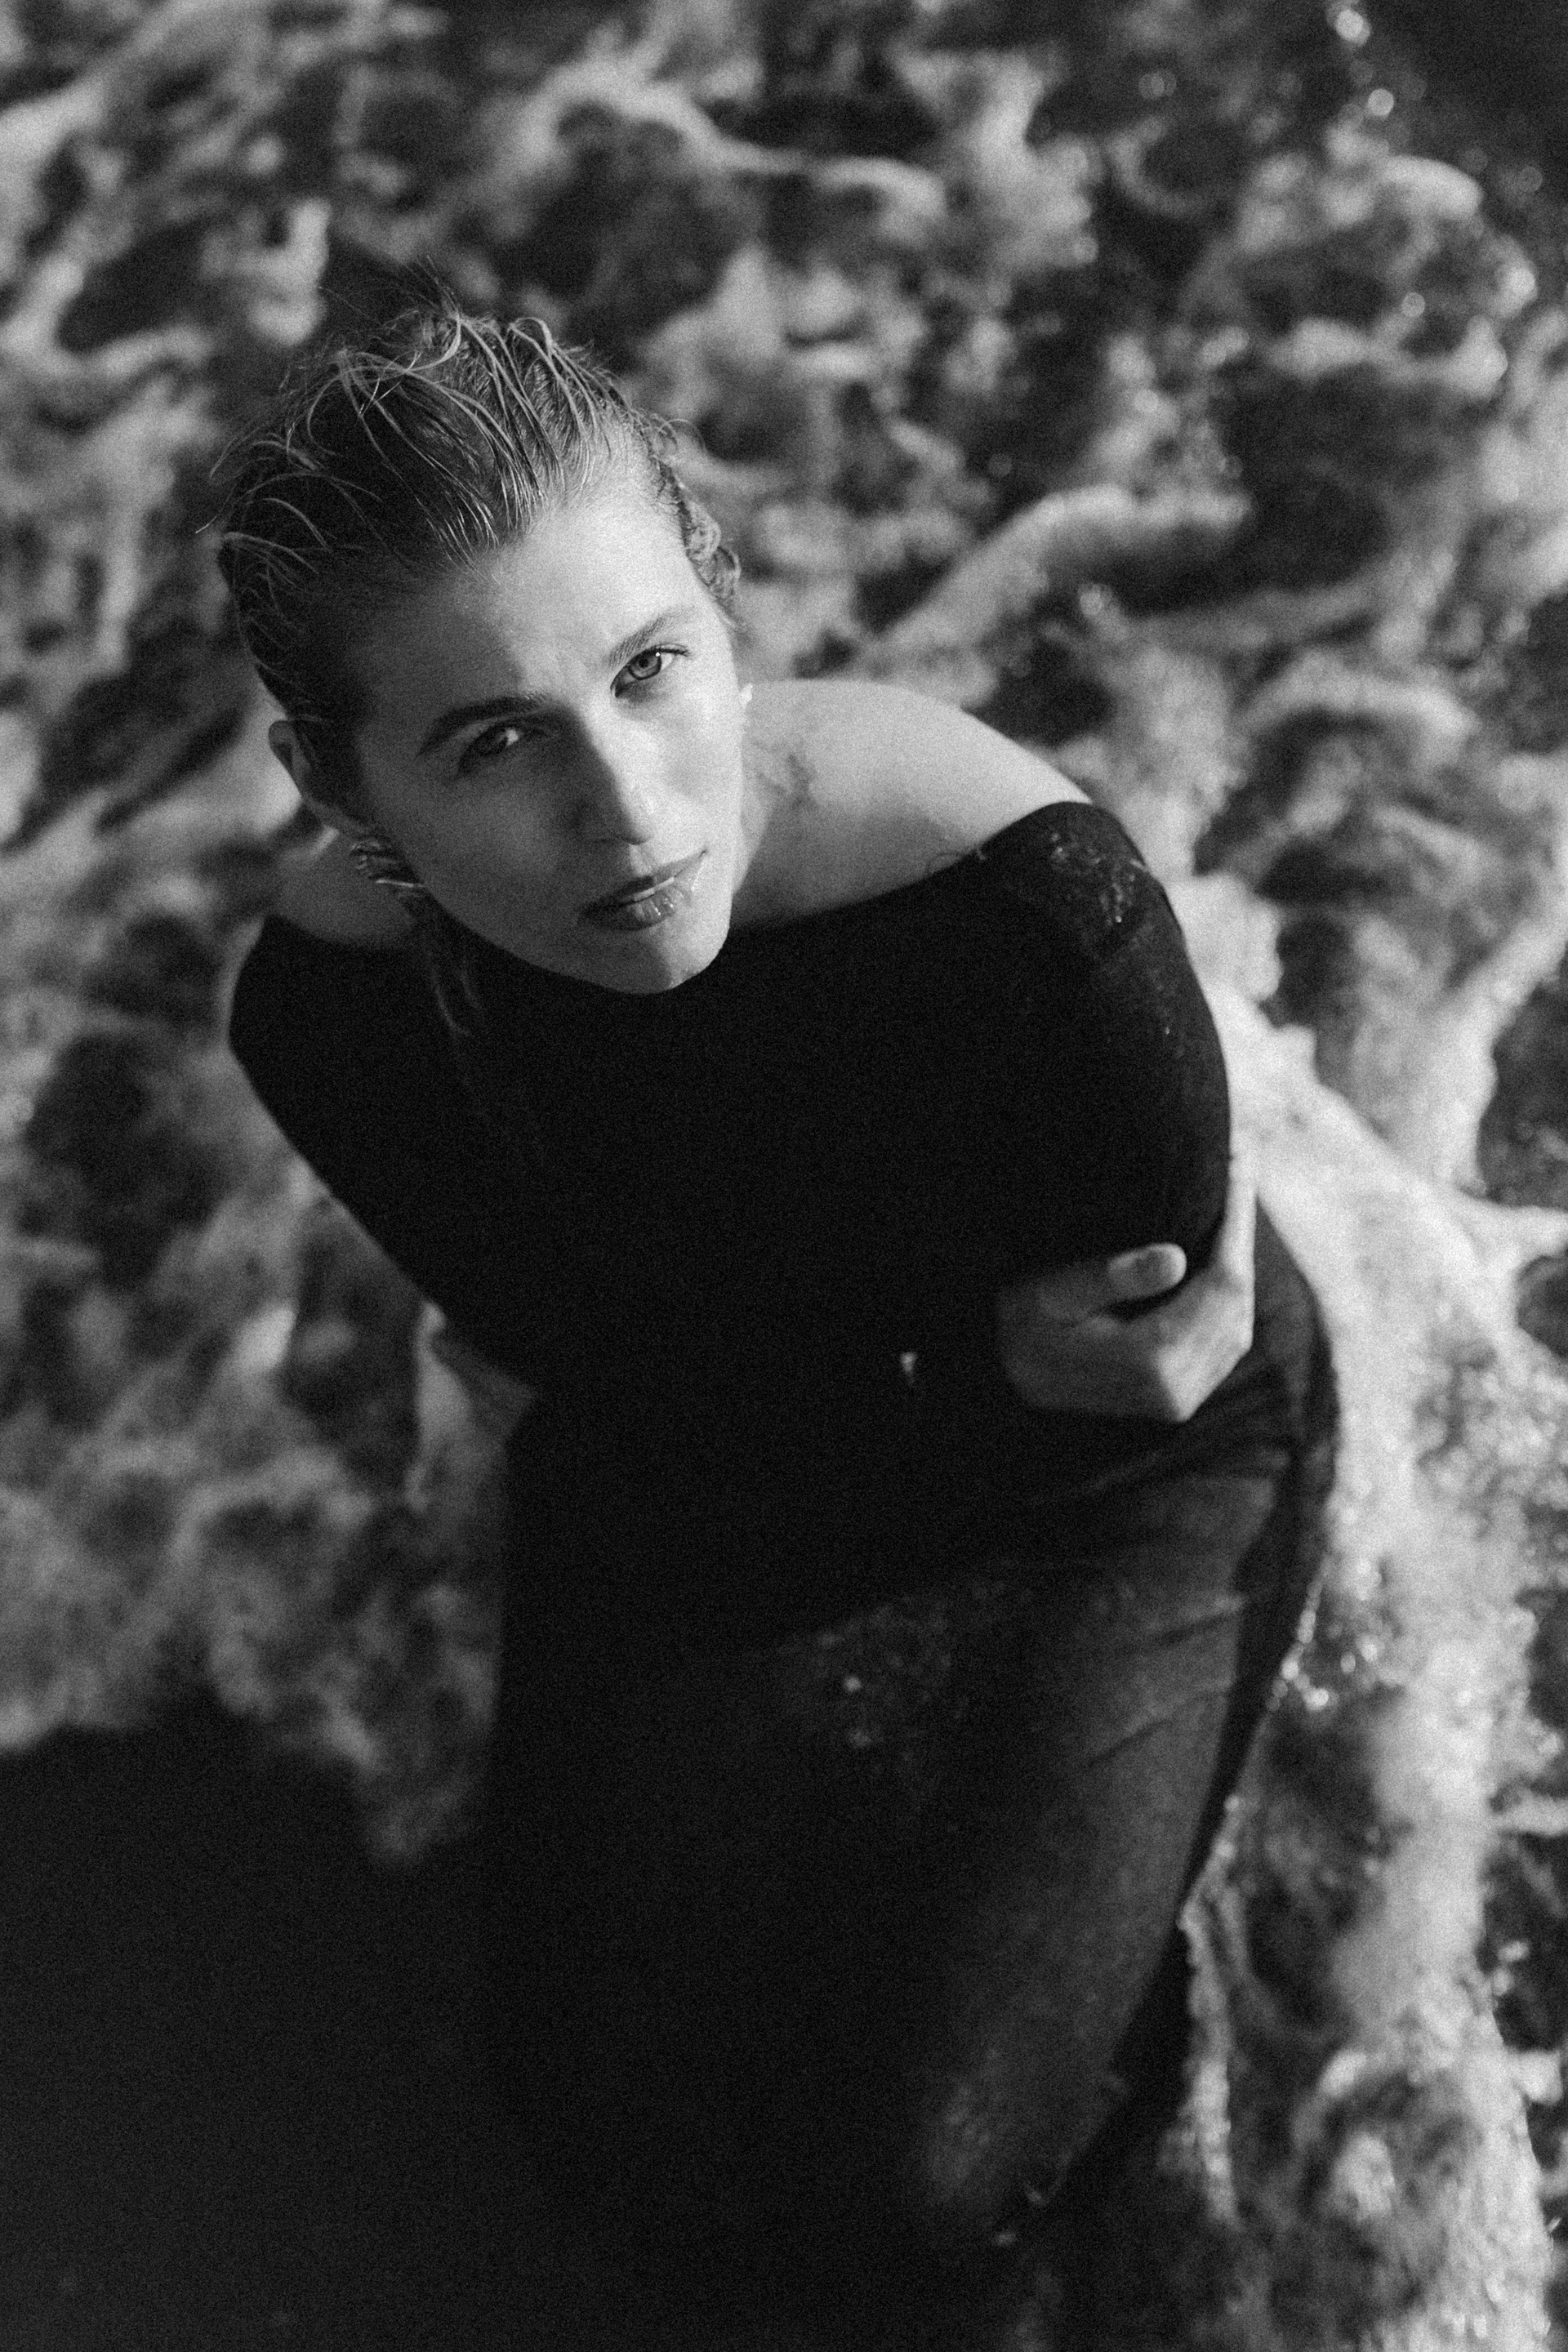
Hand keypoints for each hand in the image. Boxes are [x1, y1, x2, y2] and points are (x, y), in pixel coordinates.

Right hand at [995, 1142, 1257, 1420]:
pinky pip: (1224, 1341)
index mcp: (1150, 1362)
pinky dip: (1228, 1296)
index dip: (1236, 1220)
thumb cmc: (1020, 1322)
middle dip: (1240, 1233)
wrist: (1004, 1381)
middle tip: (1239, 1164)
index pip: (1221, 1283)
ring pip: (1237, 1321)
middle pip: (1236, 1301)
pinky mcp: (1180, 1398)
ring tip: (1229, 1200)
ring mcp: (1181, 1400)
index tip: (1238, 1160)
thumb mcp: (1051, 1291)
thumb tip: (1176, 1258)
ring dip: (1237, 1261)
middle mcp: (1175, 1390)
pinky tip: (1217, 1255)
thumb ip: (1109, 1276)